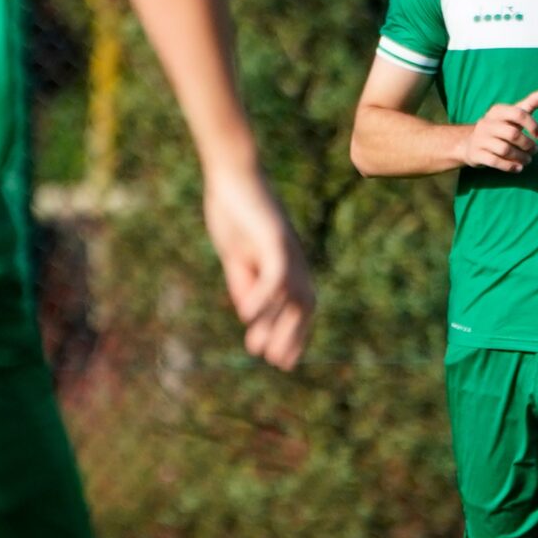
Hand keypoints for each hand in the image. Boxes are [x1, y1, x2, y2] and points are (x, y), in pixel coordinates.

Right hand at [202, 171, 313, 370]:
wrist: (233, 172)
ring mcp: (288, 249)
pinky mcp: (276, 238)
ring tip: (261, 351)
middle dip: (292, 336)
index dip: (296, 333)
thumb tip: (249, 315)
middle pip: (304, 304)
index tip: (284, 360)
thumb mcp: (238, 256)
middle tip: (279, 364)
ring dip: (277, 324)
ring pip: (292, 295)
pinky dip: (263, 297)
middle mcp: (296, 259)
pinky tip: (247, 316)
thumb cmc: (235, 211)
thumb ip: (245, 282)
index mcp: (289, 264)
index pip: (302, 305)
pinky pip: (275, 274)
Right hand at [461, 88, 537, 171]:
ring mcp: (480, 139)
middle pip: (513, 134)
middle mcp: (486, 123)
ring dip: (521, 157)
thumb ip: (531, 103)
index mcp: (497, 111)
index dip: (533, 125)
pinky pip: (495, 161)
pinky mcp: (476, 154)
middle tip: (534, 151)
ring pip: (505, 149)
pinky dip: (510, 166)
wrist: (470, 143)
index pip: (518, 113)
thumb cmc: (500, 127)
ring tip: (528, 160)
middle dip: (528, 145)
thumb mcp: (513, 114)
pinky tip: (518, 168)